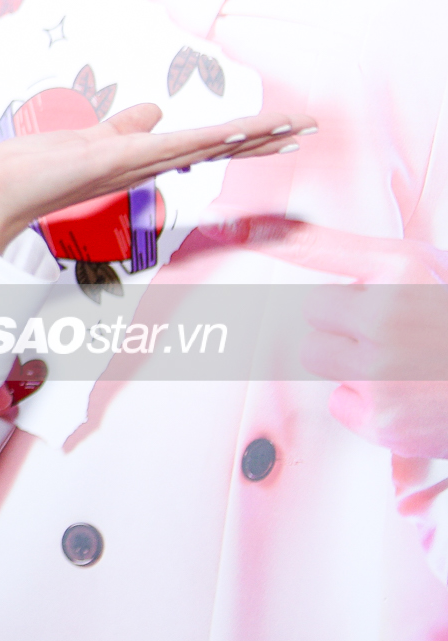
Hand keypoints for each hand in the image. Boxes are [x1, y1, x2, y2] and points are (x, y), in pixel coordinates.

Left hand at [0, 103, 310, 254]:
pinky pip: (168, 149)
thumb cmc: (30, 170)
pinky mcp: (115, 162)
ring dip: (247, 136)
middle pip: (212, 147)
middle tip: (308, 126)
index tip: (285, 126)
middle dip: (260, 137)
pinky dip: (202, 140)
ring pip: (201, 147)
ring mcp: (132, 165)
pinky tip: (234, 133)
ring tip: (292, 125)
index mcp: (136, 157)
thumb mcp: (83, 140)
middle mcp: (142, 165)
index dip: (242, 134)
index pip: (199, 142)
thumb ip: (120, 128)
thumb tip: (153, 111)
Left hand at [188, 217, 447, 457]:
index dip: (263, 235)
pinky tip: (408, 400)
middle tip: (397, 337)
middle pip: (314, 313)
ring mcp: (381, 366)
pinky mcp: (380, 414)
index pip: (317, 247)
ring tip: (403, 367)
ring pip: (318, 356)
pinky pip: (340, 402)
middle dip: (344, 326)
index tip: (215, 226)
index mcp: (403, 269)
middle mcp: (387, 312)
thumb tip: (297, 238)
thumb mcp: (430, 271)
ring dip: (350, 364)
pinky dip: (367, 407)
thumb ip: (375, 262)